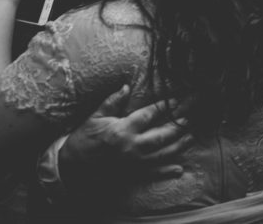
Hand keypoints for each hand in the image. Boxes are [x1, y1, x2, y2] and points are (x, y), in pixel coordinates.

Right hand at [60, 86, 192, 185]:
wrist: (71, 168)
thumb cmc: (83, 139)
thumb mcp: (95, 117)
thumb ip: (112, 102)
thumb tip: (127, 86)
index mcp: (123, 129)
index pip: (150, 114)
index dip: (166, 106)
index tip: (178, 99)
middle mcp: (131, 146)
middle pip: (162, 135)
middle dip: (179, 125)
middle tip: (191, 116)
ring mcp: (133, 163)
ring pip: (162, 154)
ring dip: (179, 145)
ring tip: (192, 136)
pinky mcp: (132, 175)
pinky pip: (152, 174)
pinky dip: (167, 171)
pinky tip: (179, 168)